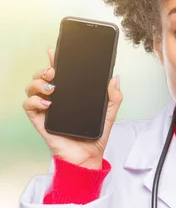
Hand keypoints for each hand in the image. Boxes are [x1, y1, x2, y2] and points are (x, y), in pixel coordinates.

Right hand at [22, 48, 123, 168]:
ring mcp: (46, 109)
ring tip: (52, 86)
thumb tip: (115, 78)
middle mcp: (56, 99)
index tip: (55, 50)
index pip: (59, 74)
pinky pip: (28, 106)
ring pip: (32, 88)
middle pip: (41, 78)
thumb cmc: (95, 136)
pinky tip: (48, 103)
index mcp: (70, 95)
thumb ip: (113, 96)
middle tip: (53, 70)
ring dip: (38, 83)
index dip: (54, 60)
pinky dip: (35, 101)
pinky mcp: (40, 121)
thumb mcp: (109, 113)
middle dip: (44, 69)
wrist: (89, 156)